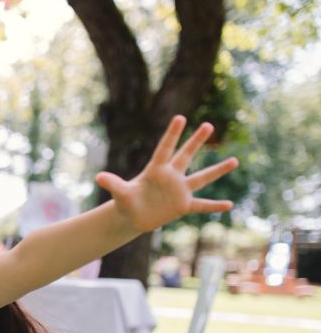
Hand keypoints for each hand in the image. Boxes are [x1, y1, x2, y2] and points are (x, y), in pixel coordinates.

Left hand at [96, 115, 237, 232]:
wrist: (134, 215)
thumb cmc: (126, 200)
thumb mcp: (119, 193)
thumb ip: (112, 183)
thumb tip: (98, 177)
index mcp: (155, 170)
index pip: (165, 149)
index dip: (172, 134)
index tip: (180, 117)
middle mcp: (171, 177)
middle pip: (185, 156)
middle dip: (195, 141)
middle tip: (208, 125)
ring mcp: (179, 190)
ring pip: (202, 178)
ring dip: (217, 170)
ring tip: (235, 160)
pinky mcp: (183, 205)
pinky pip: (201, 205)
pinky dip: (214, 206)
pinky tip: (229, 205)